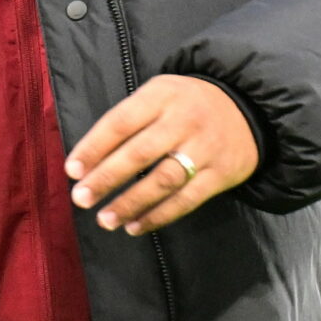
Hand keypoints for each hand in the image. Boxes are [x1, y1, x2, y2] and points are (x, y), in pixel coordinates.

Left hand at [65, 75, 258, 235]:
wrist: (248, 107)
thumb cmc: (186, 104)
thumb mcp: (159, 94)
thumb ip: (129, 120)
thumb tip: (88, 159)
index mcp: (162, 95)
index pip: (121, 122)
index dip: (94, 147)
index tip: (71, 170)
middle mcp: (184, 120)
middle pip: (140, 153)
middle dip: (106, 178)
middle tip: (81, 198)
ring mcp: (204, 148)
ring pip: (163, 179)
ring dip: (131, 202)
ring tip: (104, 219)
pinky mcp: (221, 174)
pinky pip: (186, 199)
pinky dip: (159, 216)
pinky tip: (135, 225)